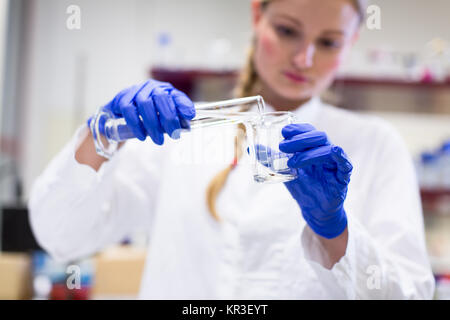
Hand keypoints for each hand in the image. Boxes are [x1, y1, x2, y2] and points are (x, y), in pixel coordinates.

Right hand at [88, 79, 195, 144]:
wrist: (125, 113)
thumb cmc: (150, 114)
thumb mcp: (166, 115)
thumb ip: (178, 117)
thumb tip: (189, 121)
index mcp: (166, 90)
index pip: (177, 96)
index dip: (184, 105)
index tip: (189, 116)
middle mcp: (152, 87)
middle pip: (161, 98)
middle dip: (169, 118)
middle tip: (173, 135)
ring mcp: (136, 90)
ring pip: (145, 104)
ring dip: (153, 124)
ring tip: (158, 140)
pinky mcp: (122, 98)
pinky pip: (129, 109)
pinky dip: (136, 124)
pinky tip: (142, 136)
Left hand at [279, 124, 352, 238]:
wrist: (314, 209)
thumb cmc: (302, 186)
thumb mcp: (283, 170)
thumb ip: (270, 159)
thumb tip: (250, 148)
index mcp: (313, 147)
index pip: (308, 131)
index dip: (297, 129)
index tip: (283, 132)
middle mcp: (325, 151)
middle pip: (317, 136)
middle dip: (300, 139)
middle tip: (282, 146)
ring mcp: (335, 162)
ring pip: (328, 148)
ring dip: (309, 153)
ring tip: (292, 162)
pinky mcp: (343, 176)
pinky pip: (345, 163)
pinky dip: (339, 155)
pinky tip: (332, 152)